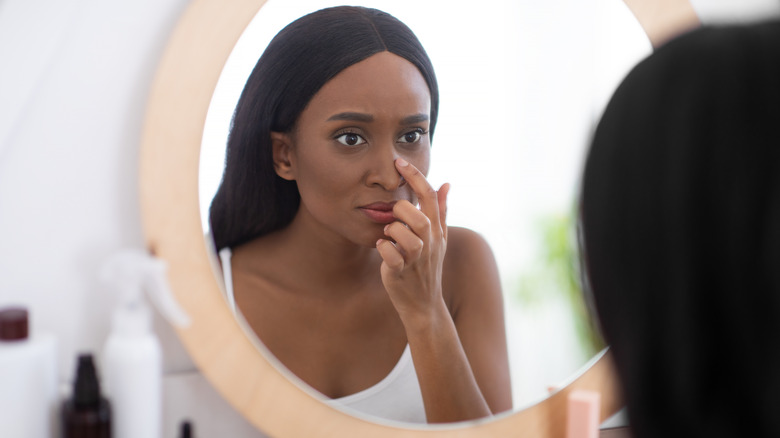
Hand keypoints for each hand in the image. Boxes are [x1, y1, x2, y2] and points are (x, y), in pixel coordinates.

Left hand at [376, 158, 449, 325]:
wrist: (424, 303)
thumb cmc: (427, 266)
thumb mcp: (439, 238)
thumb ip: (442, 210)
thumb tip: (447, 183)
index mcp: (436, 230)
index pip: (429, 196)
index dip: (415, 176)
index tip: (399, 161)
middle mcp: (429, 243)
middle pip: (419, 216)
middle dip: (401, 210)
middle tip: (393, 216)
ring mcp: (416, 259)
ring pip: (405, 235)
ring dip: (392, 230)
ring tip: (389, 235)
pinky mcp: (400, 272)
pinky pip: (391, 255)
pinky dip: (383, 249)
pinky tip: (383, 247)